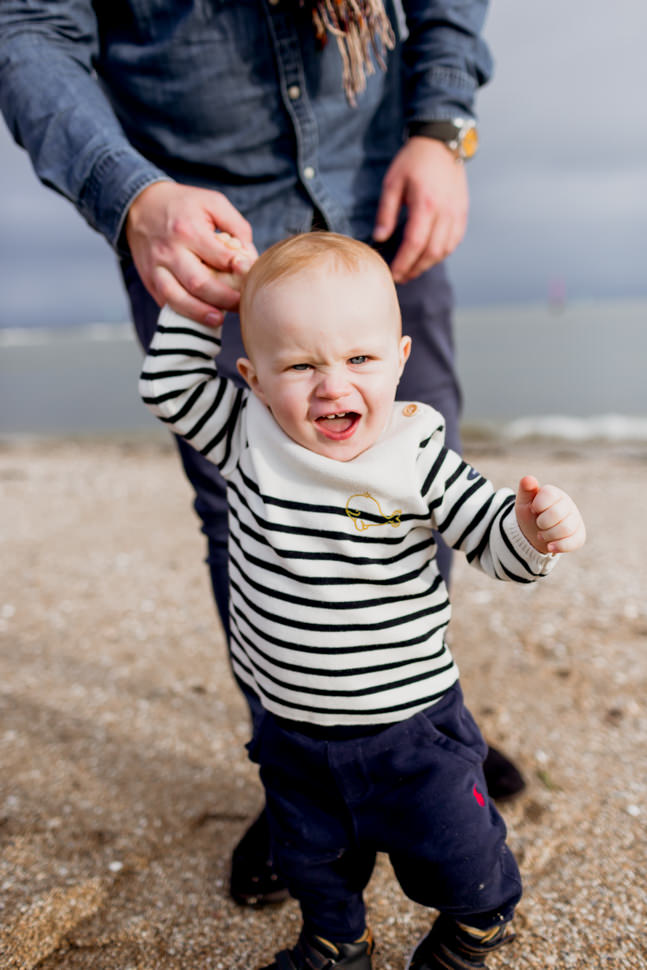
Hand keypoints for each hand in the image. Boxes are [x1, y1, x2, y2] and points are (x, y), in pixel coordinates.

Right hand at [125, 182, 257, 325]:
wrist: (140, 206)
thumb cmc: (183, 205)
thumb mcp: (212, 202)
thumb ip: (236, 225)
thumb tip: (249, 255)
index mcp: (188, 229)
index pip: (219, 257)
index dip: (239, 270)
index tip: (251, 277)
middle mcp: (170, 250)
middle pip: (198, 283)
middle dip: (223, 298)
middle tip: (240, 304)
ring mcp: (156, 268)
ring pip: (177, 298)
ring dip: (200, 313)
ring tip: (219, 319)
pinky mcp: (149, 280)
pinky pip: (165, 302)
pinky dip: (182, 312)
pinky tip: (199, 316)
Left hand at [373, 137, 468, 283]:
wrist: (441, 142)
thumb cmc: (413, 161)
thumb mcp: (392, 183)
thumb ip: (385, 213)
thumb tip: (379, 239)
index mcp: (425, 204)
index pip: (414, 244)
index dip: (403, 263)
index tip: (392, 274)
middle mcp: (445, 212)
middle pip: (431, 253)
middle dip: (414, 269)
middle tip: (400, 277)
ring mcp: (457, 213)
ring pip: (444, 250)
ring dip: (428, 264)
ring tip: (412, 269)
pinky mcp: (462, 213)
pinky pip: (454, 241)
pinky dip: (441, 253)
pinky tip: (428, 256)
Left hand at [515, 476, 585, 554]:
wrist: (535, 534)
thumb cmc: (530, 515)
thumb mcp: (523, 502)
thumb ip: (526, 490)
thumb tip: (528, 478)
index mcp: (554, 493)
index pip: (549, 495)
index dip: (538, 506)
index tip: (533, 509)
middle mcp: (568, 504)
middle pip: (556, 513)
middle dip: (542, 522)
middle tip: (538, 524)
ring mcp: (575, 520)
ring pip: (565, 528)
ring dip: (548, 535)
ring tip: (541, 535)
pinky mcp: (579, 535)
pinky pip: (574, 542)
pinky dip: (559, 546)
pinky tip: (549, 546)